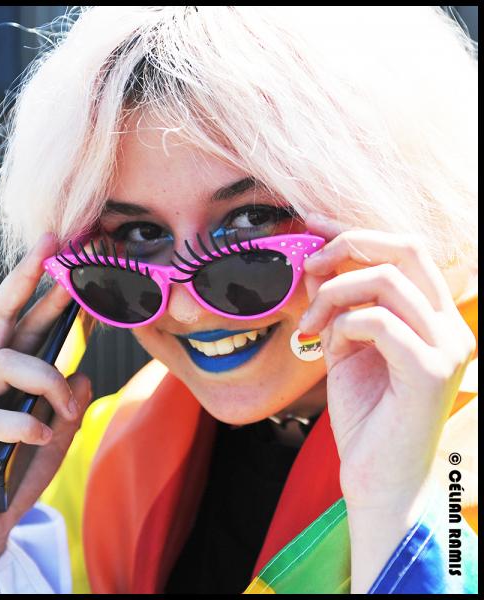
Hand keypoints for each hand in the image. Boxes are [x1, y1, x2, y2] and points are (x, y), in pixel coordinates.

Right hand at [0, 233, 92, 574]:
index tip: (63, 247)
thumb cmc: (9, 477)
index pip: (17, 319)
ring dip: (44, 377)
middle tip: (53, 254)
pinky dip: (23, 423)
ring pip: (0, 363)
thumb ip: (67, 408)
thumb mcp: (51, 438)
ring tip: (66, 404)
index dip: (38, 283)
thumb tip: (83, 374)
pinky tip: (42, 436)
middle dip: (23, 282)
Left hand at [298, 215, 473, 512]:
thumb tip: (316, 261)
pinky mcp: (431, 371)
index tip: (311, 226)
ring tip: (311, 324)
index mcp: (435, 317)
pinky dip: (343, 324)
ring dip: (333, 293)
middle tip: (307, 264)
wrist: (378, 477)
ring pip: (386, 280)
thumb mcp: (344, 346)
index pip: (407, 249)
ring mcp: (448, 346)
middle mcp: (450, 326)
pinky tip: (328, 348)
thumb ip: (336, 305)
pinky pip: (378, 321)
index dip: (356, 231)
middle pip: (408, 248)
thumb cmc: (365, 416)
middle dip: (348, 244)